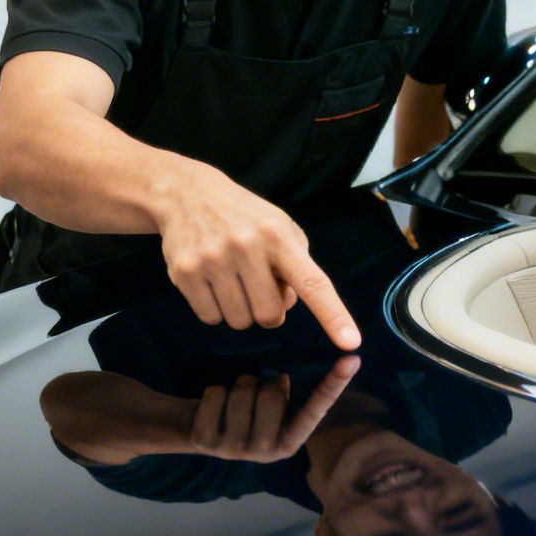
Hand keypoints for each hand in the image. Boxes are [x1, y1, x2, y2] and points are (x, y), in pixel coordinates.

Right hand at [156, 163, 361, 349]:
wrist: (186, 194)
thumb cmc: (242, 215)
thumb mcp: (279, 225)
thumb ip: (296, 263)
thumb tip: (290, 303)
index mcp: (277, 236)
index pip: (311, 282)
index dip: (333, 314)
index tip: (351, 341)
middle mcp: (246, 247)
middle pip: (269, 316)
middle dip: (268, 312)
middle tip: (258, 288)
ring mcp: (212, 261)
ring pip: (239, 321)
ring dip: (240, 311)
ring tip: (232, 281)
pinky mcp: (185, 273)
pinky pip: (210, 318)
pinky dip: (215, 310)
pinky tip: (211, 283)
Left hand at [187, 356, 360, 462]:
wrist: (200, 432)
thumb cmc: (245, 414)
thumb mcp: (270, 409)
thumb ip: (284, 396)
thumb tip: (283, 380)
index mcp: (289, 442)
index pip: (317, 408)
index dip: (334, 383)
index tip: (353, 359)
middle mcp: (266, 452)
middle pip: (272, 393)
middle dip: (262, 381)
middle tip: (254, 391)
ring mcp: (235, 450)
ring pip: (242, 390)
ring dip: (236, 384)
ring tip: (233, 399)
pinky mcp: (206, 443)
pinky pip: (215, 394)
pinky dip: (212, 390)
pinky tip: (212, 408)